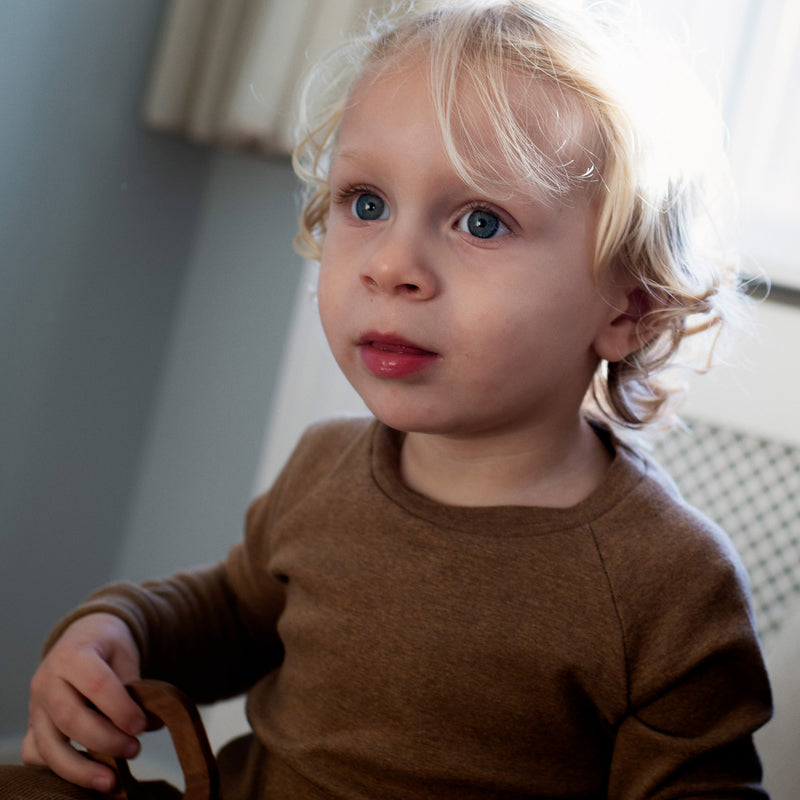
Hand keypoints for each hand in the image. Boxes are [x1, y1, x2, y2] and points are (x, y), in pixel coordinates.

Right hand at [22, 612, 147, 792]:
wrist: (83, 639)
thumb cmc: (108, 650)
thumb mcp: (126, 657)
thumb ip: (136, 689)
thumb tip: (151, 725)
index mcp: (73, 655)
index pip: (96, 684)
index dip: (121, 709)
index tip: (141, 726)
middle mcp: (47, 680)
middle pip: (71, 718)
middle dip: (105, 740)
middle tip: (133, 749)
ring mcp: (35, 705)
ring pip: (48, 744)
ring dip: (80, 768)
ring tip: (110, 780)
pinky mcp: (32, 725)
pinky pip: (35, 754)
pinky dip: (55, 768)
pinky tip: (84, 771)